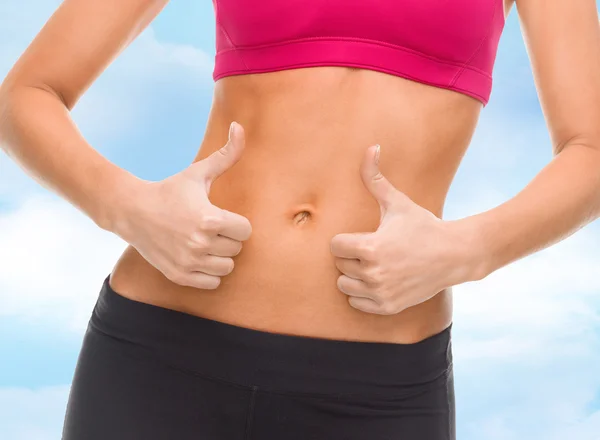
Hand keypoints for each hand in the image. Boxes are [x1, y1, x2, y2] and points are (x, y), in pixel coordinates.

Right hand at [114, 121, 251, 288]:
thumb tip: (240, 127)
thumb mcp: (198, 172)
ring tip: (204, 242)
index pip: (246, 231)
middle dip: (227, 238)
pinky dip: (209, 273)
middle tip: (209, 228)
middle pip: (237, 249)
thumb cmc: (170, 190)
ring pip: (227, 267)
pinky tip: (197, 257)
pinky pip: (212, 283)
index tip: (221, 216)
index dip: (236, 223)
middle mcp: (200, 243)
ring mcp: (189, 262)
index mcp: (210, 219)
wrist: (132, 211)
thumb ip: (226, 154)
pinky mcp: (179, 276)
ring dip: (220, 256)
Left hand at [330, 144, 477, 314]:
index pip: (334, 246)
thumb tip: (370, 147)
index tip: (361, 236)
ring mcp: (380, 293)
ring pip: (344, 286)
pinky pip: (356, 303)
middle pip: (339, 265)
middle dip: (351, 256)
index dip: (345, 239)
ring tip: (372, 265)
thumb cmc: (423, 226)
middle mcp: (373, 273)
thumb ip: (376, 178)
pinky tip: (377, 281)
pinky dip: (362, 295)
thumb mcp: (398, 202)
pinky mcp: (388, 306)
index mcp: (370, 248)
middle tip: (371, 249)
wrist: (454, 255)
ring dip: (353, 276)